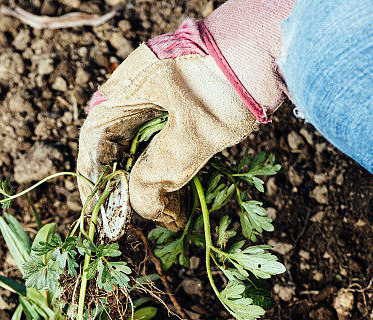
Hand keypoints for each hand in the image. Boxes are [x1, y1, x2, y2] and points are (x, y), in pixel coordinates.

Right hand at [77, 2, 292, 229]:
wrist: (280, 46)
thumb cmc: (233, 81)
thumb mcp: (193, 137)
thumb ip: (159, 176)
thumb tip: (143, 210)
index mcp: (130, 85)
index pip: (95, 137)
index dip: (92, 178)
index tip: (98, 213)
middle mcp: (142, 88)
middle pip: (117, 144)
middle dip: (123, 185)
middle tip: (131, 221)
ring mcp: (166, 94)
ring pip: (144, 146)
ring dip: (148, 182)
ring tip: (161, 214)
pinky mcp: (190, 104)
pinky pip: (168, 142)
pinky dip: (171, 172)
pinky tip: (181, 198)